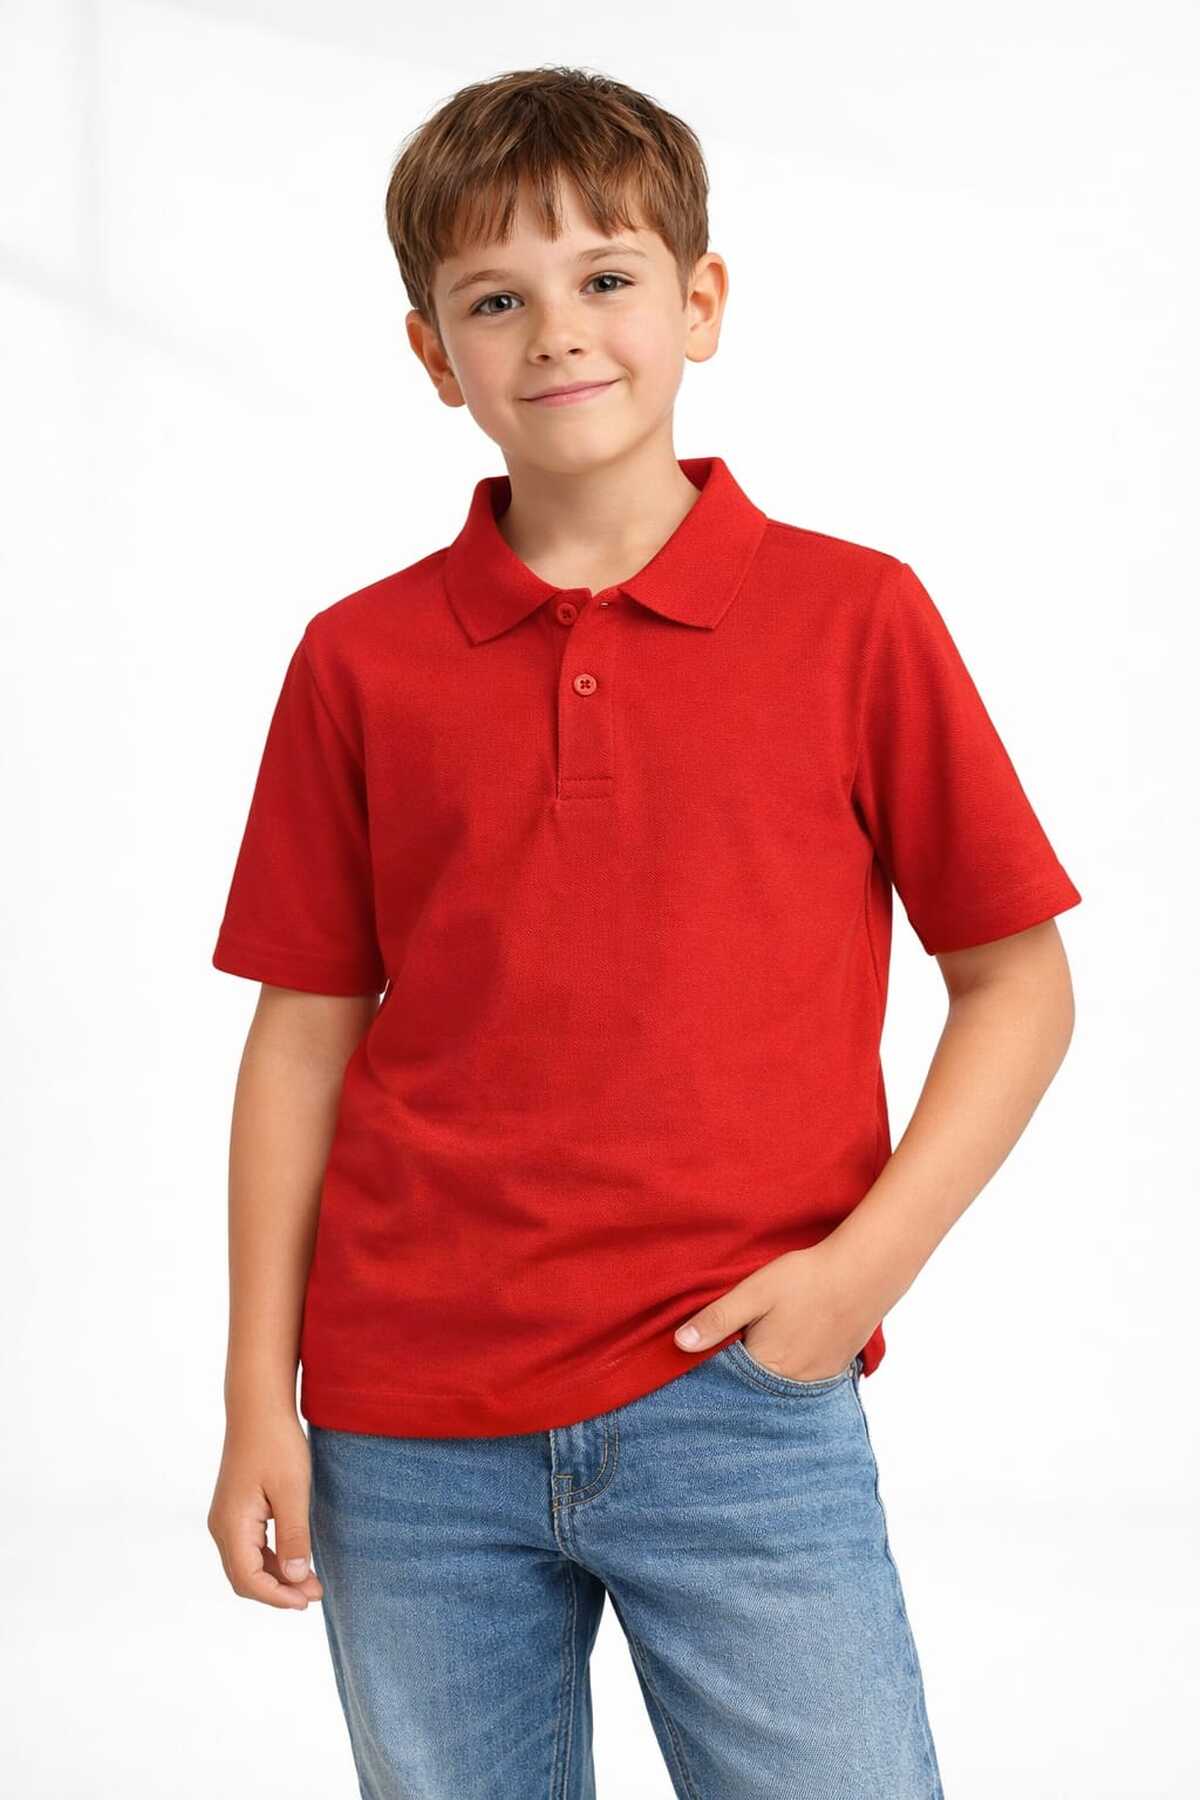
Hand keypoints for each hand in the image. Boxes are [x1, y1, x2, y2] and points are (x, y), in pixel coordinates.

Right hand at [207, 1409, 323, 1610]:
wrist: (258, 1407)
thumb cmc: (277, 1443)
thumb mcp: (293, 1490)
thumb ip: (293, 1536)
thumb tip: (296, 1579)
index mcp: (232, 1524)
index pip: (248, 1579)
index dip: (277, 1596)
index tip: (306, 1601)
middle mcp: (221, 1526)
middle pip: (244, 1577)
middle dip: (278, 1591)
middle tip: (314, 1594)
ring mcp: (226, 1518)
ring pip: (247, 1563)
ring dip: (276, 1577)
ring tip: (311, 1582)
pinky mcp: (235, 1510)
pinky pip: (249, 1547)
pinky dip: (272, 1559)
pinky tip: (296, 1559)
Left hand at [673, 1243, 864, 1381]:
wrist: (863, 1274)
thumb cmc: (805, 1279)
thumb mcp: (754, 1292)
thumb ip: (717, 1320)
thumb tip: (680, 1344)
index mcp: (765, 1365)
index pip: (726, 1381)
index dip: (712, 1370)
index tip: (700, 1362)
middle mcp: (789, 1382)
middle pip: (752, 1389)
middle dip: (737, 1378)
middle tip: (731, 1355)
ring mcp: (814, 1380)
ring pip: (777, 1387)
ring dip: (764, 1377)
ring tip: (759, 1353)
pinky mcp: (833, 1372)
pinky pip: (802, 1383)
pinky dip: (789, 1374)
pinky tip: (788, 1351)